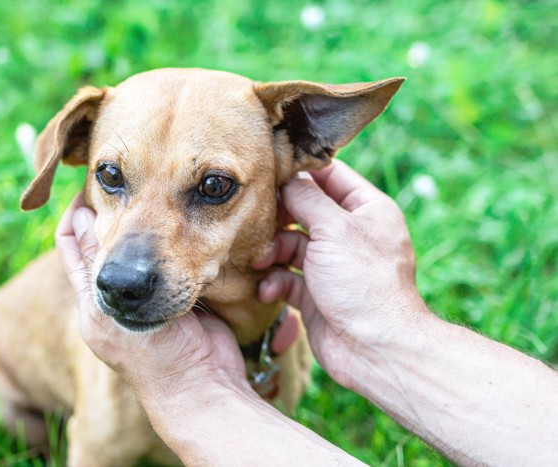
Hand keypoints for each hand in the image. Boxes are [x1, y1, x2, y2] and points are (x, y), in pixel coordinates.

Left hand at [55, 193, 249, 401]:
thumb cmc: (152, 356)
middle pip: (109, 239)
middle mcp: (118, 295)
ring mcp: (151, 292)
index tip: (90, 186)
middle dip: (116, 210)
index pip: (74, 246)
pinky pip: (175, 256)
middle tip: (129, 180)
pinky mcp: (182, 290)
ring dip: (145, 220)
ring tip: (155, 191)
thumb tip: (81, 215)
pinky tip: (181, 216)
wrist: (200, 382)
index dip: (76, 215)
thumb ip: (96, 265)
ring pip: (141, 245)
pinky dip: (173, 238)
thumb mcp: (109, 312)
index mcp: (92, 302)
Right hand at [256, 161, 428, 389]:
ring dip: (272, 252)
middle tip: (257, 220)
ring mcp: (332, 264)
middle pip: (304, 210)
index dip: (300, 171)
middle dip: (278, 217)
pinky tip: (268, 290)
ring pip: (291, 244)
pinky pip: (288, 277)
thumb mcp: (335, 229)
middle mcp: (350, 234)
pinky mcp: (316, 292)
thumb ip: (307, 198)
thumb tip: (287, 177)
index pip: (330, 176)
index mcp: (367, 210)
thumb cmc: (364, 284)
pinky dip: (276, 281)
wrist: (374, 349)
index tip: (267, 170)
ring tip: (262, 261)